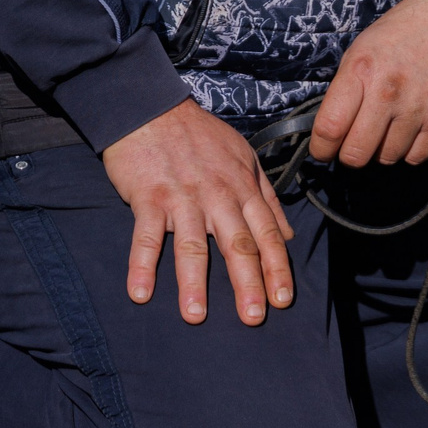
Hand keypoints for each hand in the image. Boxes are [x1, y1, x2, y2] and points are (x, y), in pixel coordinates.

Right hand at [102, 98, 294, 324]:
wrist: (153, 109)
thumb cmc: (201, 136)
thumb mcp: (245, 158)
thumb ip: (266, 197)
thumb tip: (287, 233)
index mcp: (242, 188)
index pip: (266, 234)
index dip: (276, 268)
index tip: (283, 299)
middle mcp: (217, 196)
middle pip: (236, 245)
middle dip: (247, 283)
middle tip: (253, 318)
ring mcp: (182, 198)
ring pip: (191, 246)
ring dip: (193, 283)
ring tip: (196, 316)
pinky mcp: (149, 198)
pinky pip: (144, 237)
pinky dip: (141, 265)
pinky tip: (140, 293)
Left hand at [310, 0, 427, 167]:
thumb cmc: (409, 28)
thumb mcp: (364, 45)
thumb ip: (347, 86)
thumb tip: (333, 127)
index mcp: (361, 70)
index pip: (328, 129)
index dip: (321, 148)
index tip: (324, 150)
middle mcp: (388, 92)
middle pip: (355, 155)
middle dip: (351, 154)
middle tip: (357, 142)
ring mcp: (418, 109)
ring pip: (387, 158)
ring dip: (384, 149)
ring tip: (389, 127)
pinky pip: (417, 156)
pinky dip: (411, 149)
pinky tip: (411, 129)